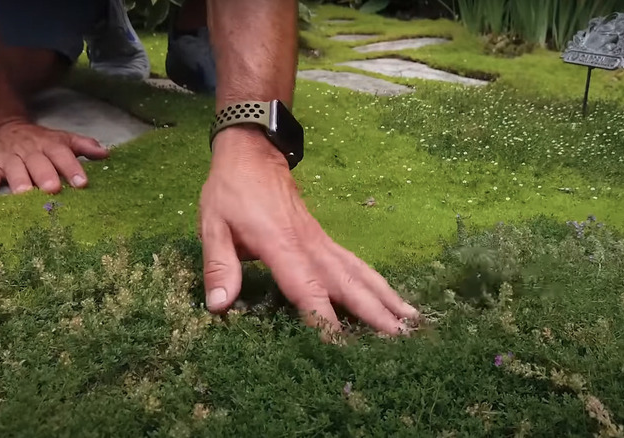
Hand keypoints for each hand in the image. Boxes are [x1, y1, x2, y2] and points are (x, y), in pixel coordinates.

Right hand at [0, 120, 108, 198]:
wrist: (4, 127)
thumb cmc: (41, 141)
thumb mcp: (63, 139)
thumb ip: (85, 146)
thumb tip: (106, 153)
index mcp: (50, 145)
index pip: (62, 154)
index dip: (72, 168)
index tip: (82, 183)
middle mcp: (29, 151)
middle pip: (38, 163)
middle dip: (45, 175)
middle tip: (53, 189)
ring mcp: (8, 158)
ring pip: (13, 169)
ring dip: (19, 181)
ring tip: (24, 194)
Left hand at [198, 126, 419, 338]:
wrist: (253, 155)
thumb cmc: (230, 193)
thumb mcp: (213, 226)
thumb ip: (219, 266)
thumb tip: (219, 306)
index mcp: (280, 245)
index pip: (305, 287)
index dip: (321, 317)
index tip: (340, 345)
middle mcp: (309, 245)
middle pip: (346, 282)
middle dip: (374, 311)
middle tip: (401, 338)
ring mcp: (321, 241)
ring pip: (359, 272)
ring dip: (386, 297)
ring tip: (411, 321)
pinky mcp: (324, 240)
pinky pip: (355, 264)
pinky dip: (376, 283)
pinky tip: (391, 298)